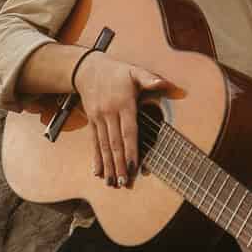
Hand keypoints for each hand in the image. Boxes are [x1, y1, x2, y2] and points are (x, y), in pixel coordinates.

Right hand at [74, 53, 167, 186]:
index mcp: (123, 104)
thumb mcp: (134, 71)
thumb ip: (149, 78)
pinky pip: (94, 142)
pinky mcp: (91, 121)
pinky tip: (97, 172)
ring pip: (103, 146)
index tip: (134, 167)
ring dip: (108, 166)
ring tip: (112, 183)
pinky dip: (96, 158)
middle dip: (119, 164)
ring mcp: (99, 118)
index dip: (132, 150)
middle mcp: (109, 113)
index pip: (128, 131)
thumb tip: (163, 83)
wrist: (87, 69)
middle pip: (115, 143)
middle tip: (124, 182)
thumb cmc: (117, 72)